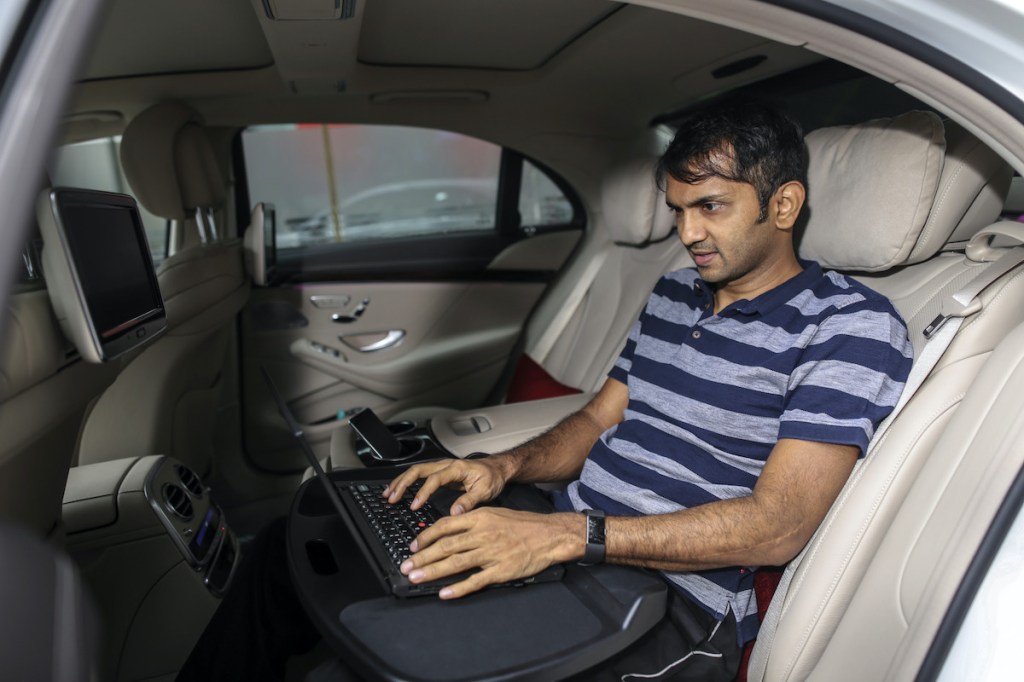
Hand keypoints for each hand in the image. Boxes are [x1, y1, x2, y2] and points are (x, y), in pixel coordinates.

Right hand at [383, 457, 512, 514]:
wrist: (497, 468)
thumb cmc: (492, 477)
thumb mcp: (485, 491)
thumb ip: (469, 501)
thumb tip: (454, 513)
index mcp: (457, 468)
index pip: (434, 479)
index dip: (423, 492)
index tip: (414, 505)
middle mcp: (447, 465)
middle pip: (419, 470)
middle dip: (403, 483)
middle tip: (392, 498)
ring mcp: (442, 467)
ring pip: (416, 470)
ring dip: (401, 481)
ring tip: (389, 494)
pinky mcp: (441, 472)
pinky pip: (420, 475)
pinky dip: (407, 481)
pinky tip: (399, 490)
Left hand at [400, 508, 583, 598]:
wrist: (550, 535)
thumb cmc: (523, 525)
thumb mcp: (495, 514)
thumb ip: (472, 521)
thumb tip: (448, 529)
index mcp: (480, 518)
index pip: (445, 526)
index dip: (426, 536)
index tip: (413, 546)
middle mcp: (482, 534)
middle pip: (445, 546)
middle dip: (422, 557)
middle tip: (405, 566)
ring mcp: (491, 553)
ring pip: (455, 562)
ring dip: (432, 571)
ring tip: (416, 578)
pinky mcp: (500, 571)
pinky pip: (475, 581)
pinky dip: (458, 588)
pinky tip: (444, 593)